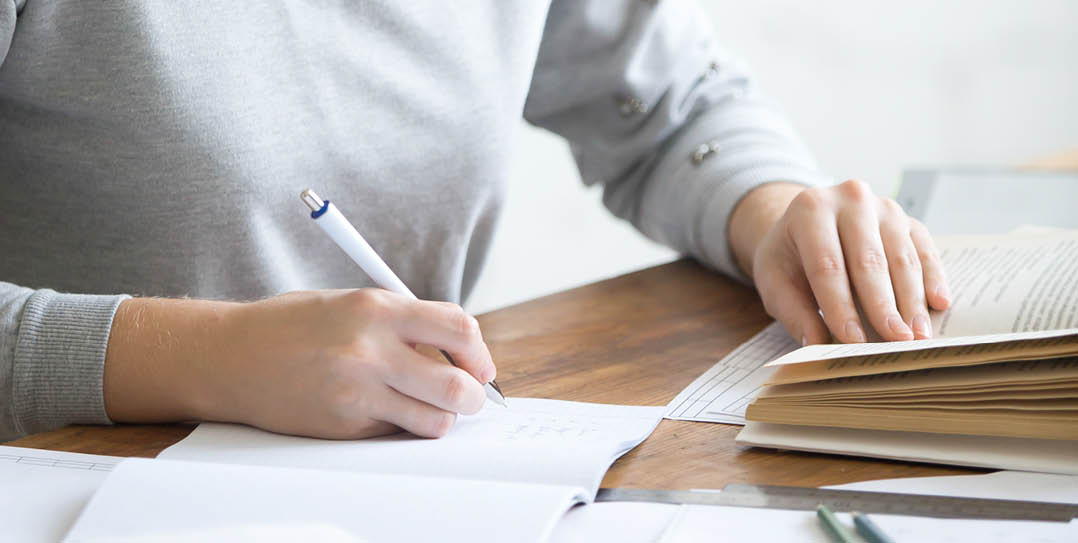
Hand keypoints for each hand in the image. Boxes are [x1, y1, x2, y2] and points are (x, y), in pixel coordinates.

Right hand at [104, 289, 494, 438]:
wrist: (230, 356)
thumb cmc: (295, 326)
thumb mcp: (352, 303)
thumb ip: (404, 322)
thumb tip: (460, 352)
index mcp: (377, 308)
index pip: (458, 329)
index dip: (479, 352)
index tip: (480, 366)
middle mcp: (370, 350)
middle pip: (457, 386)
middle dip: (473, 397)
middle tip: (469, 397)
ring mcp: (356, 392)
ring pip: (434, 421)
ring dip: (441, 418)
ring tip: (426, 406)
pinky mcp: (343, 425)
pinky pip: (395, 434)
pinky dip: (401, 427)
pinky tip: (382, 411)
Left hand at [730, 180, 951, 344]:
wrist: (807, 225)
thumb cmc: (789, 258)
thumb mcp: (775, 282)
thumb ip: (794, 312)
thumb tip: (814, 344)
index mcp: (810, 210)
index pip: (827, 265)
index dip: (841, 306)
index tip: (854, 340)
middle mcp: (850, 200)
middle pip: (869, 260)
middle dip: (884, 305)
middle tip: (897, 341)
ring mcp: (884, 207)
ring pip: (901, 257)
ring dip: (912, 299)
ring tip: (918, 334)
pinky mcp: (907, 219)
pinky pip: (924, 249)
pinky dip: (933, 277)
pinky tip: (939, 303)